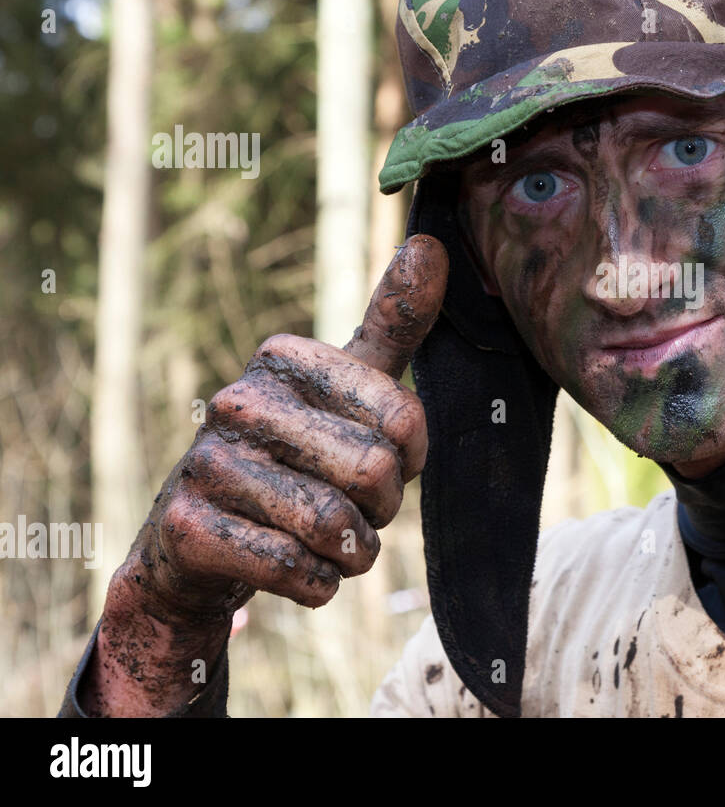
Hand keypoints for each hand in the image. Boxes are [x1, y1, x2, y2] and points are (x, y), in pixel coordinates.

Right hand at [82, 235, 447, 714]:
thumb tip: (431, 245)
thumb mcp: (348, 388)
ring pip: (336, 528)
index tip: (379, 457)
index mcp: (283, 357)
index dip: (409, 459)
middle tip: (351, 506)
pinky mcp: (187, 528)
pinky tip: (299, 570)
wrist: (201, 542)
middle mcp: (237, 399)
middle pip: (374, 473)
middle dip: (381, 509)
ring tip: (329, 541)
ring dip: (352, 552)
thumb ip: (393, 323)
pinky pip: (298, 572)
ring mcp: (205, 462)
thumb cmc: (297, 456)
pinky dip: (318, 585)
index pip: (403, 418)